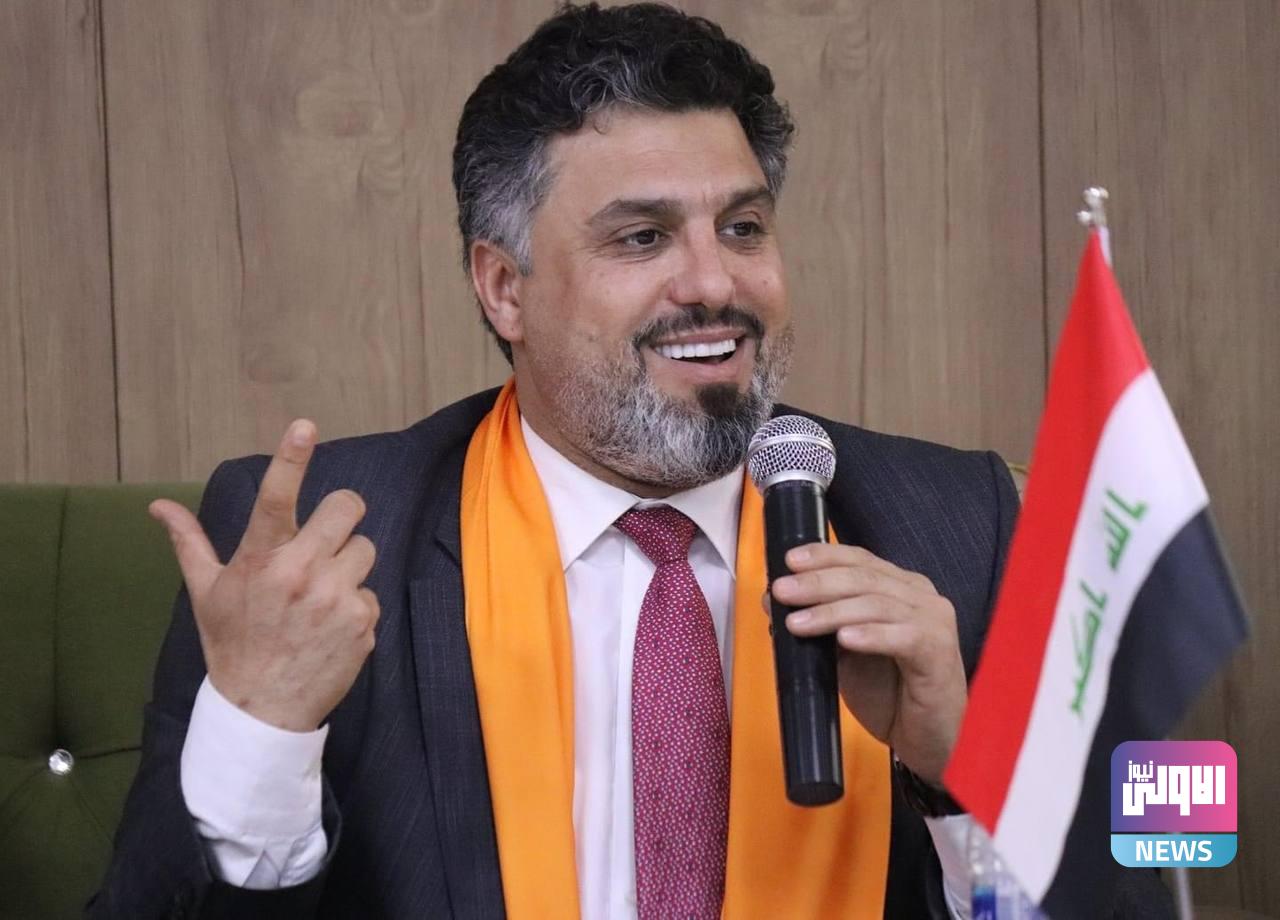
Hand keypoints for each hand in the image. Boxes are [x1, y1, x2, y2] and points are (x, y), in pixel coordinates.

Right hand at [149, 420, 378, 731]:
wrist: (262, 709)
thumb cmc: (233, 643)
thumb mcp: (206, 592)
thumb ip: (189, 541)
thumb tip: (158, 505)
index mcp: (260, 559)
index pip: (275, 498)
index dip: (291, 458)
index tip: (305, 426)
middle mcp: (300, 572)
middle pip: (348, 508)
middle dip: (342, 516)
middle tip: (327, 537)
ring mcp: (336, 597)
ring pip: (365, 549)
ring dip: (349, 565)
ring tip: (321, 596)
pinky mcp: (363, 621)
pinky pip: (371, 592)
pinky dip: (355, 606)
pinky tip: (331, 628)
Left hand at [771, 543, 965, 784]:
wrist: (930, 740)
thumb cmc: (891, 694)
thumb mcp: (844, 654)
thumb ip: (819, 623)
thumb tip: (772, 599)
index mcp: (900, 588)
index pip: (859, 560)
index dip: (823, 556)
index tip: (789, 560)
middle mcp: (920, 597)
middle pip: (864, 577)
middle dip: (818, 583)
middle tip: (782, 591)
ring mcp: (933, 622)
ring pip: (877, 604)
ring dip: (832, 611)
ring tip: (798, 622)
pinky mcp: (939, 653)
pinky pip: (903, 637)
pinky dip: (871, 635)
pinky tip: (844, 639)